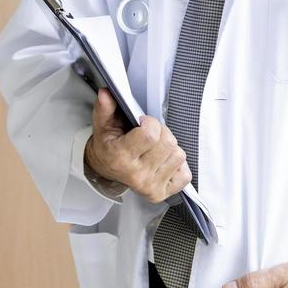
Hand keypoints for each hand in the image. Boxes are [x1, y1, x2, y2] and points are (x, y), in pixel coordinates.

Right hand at [83, 88, 190, 203]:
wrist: (106, 168)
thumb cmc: (108, 145)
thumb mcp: (103, 124)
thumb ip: (105, 107)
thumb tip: (107, 93)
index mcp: (120, 157)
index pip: (150, 134)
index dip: (150, 123)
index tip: (142, 123)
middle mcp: (136, 175)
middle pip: (168, 143)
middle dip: (162, 132)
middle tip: (150, 134)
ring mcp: (150, 187)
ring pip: (179, 156)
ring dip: (170, 148)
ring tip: (155, 148)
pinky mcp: (162, 193)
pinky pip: (185, 174)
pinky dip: (177, 165)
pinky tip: (163, 162)